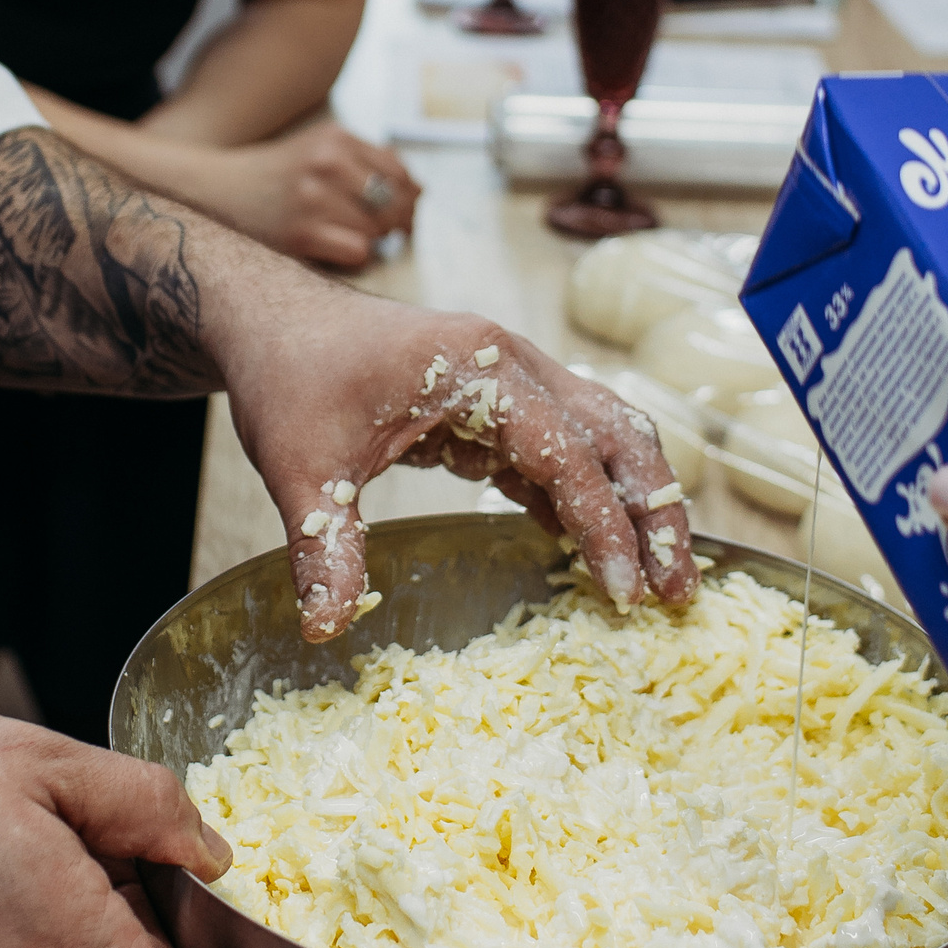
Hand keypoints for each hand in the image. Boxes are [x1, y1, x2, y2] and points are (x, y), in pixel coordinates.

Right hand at [205, 125, 420, 269]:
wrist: (214, 191)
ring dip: (373, 240)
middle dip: (398, 222)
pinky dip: (355, 255)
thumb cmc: (275, 175)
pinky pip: (358, 252)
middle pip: (395, 202)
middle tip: (387, 233)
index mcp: (336, 139)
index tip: (405, 211)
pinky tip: (337, 248)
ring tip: (349, 236)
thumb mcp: (319, 147)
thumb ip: (368, 160)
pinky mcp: (302, 234)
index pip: (400, 172)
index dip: (410, 196)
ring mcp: (313, 199)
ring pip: (378, 230)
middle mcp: (327, 164)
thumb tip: (420, 189)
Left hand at [218, 284, 695, 638]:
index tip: (623, 590)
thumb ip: (325, 546)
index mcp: (476, 366)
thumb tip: (327, 628)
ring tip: (656, 577)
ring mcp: (509, 375)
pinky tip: (590, 550)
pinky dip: (587, 493)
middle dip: (653, 510)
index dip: (601, 523)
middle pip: (613, 432)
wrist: (270, 320)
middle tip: (677, 589)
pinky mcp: (496, 399)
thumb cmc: (289, 378)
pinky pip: (562, 445)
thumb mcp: (301, 468)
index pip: (566, 451)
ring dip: (633, 500)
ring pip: (602, 433)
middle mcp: (509, 361)